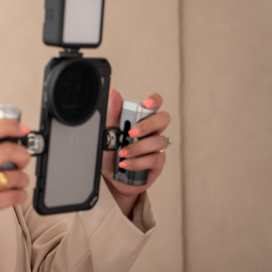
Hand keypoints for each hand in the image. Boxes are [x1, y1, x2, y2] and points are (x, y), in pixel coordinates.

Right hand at [0, 119, 30, 248]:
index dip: (9, 126)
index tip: (21, 128)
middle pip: (6, 151)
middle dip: (22, 155)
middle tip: (22, 160)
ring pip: (15, 176)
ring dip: (22, 179)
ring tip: (15, 181)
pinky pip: (15, 195)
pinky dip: (21, 194)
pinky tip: (14, 193)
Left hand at [101, 89, 171, 216]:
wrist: (109, 177)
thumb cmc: (110, 153)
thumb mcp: (107, 133)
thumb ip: (112, 113)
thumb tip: (114, 94)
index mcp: (140, 119)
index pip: (154, 104)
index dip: (155, 100)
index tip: (147, 103)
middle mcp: (151, 131)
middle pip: (163, 119)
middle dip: (148, 125)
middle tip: (131, 132)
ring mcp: (155, 147)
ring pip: (158, 141)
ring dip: (138, 147)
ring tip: (122, 153)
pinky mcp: (157, 163)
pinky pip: (155, 159)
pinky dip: (138, 162)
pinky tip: (126, 164)